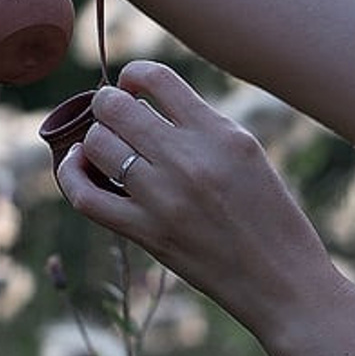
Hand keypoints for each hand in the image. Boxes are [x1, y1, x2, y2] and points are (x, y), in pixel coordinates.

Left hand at [56, 59, 336, 339]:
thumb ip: (200, 124)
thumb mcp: (246, 152)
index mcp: (218, 132)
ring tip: (106, 146)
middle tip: (114, 117)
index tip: (132, 88)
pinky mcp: (147, 234)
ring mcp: (163, 197)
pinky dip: (73, 175)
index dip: (133, 75)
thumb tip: (144, 103)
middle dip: (107, 105)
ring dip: (95, 139)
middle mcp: (188, 159)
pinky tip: (80, 165)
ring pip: (97, 144)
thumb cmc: (269, 214)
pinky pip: (87, 197)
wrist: (282, 280)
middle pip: (115, 107)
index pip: (156, 77)